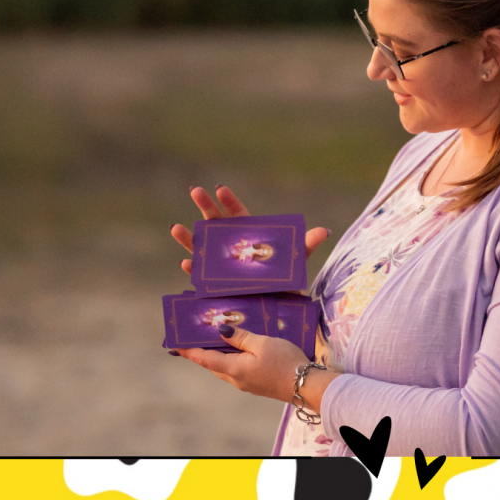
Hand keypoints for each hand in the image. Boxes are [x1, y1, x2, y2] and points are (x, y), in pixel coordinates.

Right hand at [170, 185, 330, 275]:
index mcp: (249, 237)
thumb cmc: (284, 282)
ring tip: (176, 228)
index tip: (220, 189)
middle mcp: (231, 248)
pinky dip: (194, 270)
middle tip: (195, 191)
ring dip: (188, 238)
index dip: (229, 201)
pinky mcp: (214, 285)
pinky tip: (187, 265)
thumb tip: (324, 231)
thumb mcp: (295, 264)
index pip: (238, 215)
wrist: (276, 310)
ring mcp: (220, 266)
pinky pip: (201, 276)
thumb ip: (305, 247)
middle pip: (215, 224)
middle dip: (205, 207)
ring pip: (201, 248)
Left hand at [170, 325, 339, 410]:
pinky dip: (230, 357)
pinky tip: (237, 347)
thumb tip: (220, 330)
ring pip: (224, 367)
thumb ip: (240, 337)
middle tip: (193, 335)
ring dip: (217, 353)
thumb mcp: (262, 343)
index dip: (189, 351)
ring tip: (213, 338)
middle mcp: (236, 379)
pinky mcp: (256, 384)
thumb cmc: (285, 362)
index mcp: (233, 369)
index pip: (204, 359)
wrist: (306, 386)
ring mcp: (246, 383)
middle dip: (202, 350)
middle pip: (212, 363)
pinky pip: (236, 369)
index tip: (174, 345)